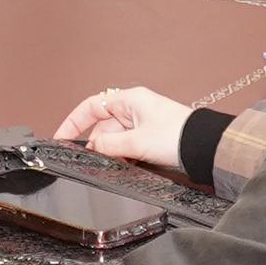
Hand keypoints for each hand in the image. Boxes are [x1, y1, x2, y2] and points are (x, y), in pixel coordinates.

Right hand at [56, 85, 192, 166]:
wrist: (204, 148)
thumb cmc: (178, 136)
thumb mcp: (136, 142)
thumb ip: (108, 144)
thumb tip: (91, 146)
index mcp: (129, 100)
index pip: (91, 106)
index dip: (74, 122)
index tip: (61, 138)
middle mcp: (134, 108)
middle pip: (102, 125)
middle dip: (97, 143)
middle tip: (89, 159)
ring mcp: (142, 123)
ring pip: (115, 138)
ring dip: (112, 152)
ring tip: (116, 162)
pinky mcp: (150, 137)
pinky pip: (127, 146)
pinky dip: (124, 156)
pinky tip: (127, 165)